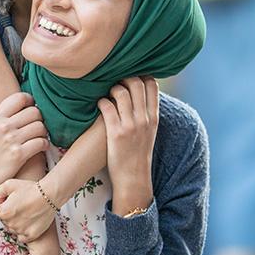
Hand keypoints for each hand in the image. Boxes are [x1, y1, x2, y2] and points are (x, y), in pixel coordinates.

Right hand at [0, 90, 48, 210]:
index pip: (19, 98)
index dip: (28, 100)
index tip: (30, 106)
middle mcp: (4, 127)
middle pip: (34, 112)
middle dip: (38, 117)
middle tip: (36, 123)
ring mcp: (12, 141)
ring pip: (40, 126)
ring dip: (43, 131)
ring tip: (39, 135)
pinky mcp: (19, 155)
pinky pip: (41, 143)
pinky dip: (44, 144)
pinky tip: (40, 147)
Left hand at [0, 179, 56, 242]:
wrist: (49, 195)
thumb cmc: (30, 188)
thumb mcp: (9, 184)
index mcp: (4, 212)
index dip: (4, 205)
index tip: (12, 201)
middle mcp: (11, 224)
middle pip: (5, 221)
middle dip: (10, 214)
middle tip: (21, 206)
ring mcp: (21, 231)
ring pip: (13, 229)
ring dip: (16, 223)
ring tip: (26, 213)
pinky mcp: (31, 235)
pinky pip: (22, 237)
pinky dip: (24, 232)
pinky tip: (29, 223)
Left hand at [98, 76, 157, 215]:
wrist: (133, 178)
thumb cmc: (138, 152)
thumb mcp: (149, 131)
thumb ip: (146, 112)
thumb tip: (140, 94)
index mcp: (154, 117)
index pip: (152, 85)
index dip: (140, 76)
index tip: (131, 79)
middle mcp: (144, 119)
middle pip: (136, 83)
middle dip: (124, 79)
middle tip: (116, 85)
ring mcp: (130, 125)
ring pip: (120, 91)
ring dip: (110, 89)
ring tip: (107, 96)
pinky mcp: (115, 133)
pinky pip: (106, 106)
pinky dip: (101, 102)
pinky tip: (99, 105)